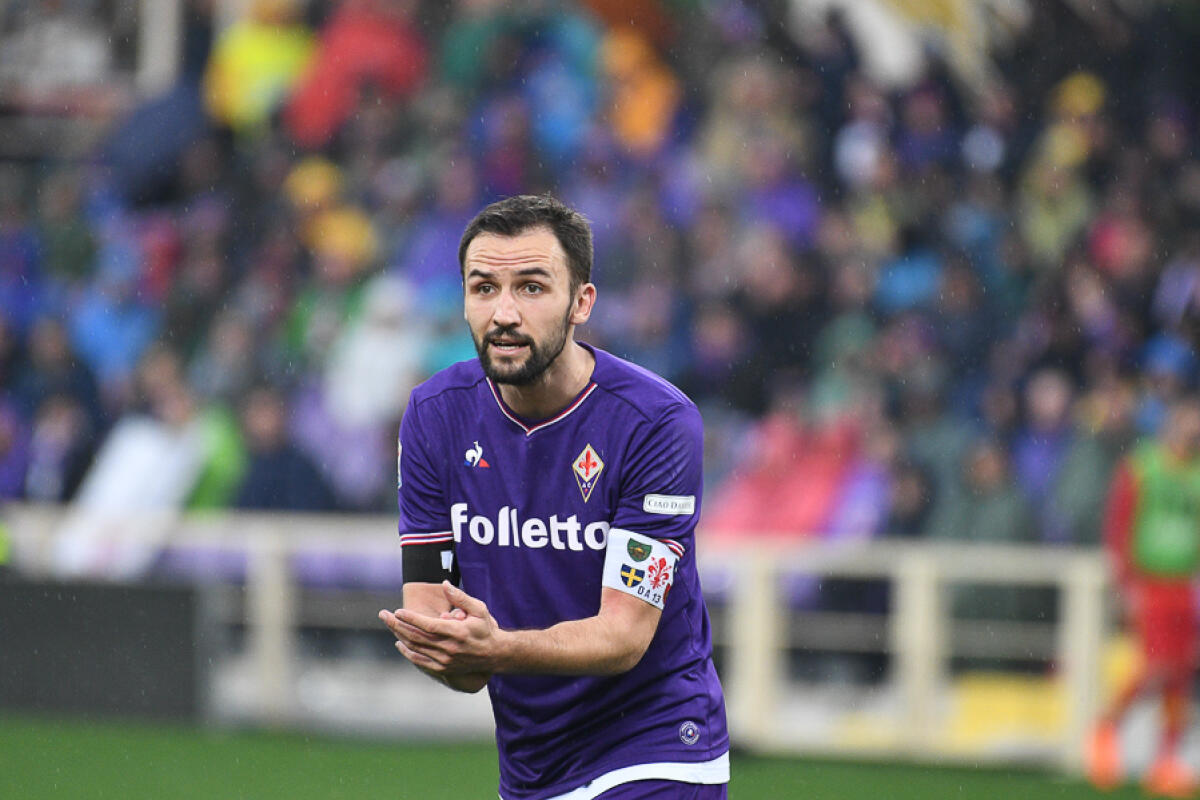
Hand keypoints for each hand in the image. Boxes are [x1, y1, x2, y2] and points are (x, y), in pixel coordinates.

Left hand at [380, 581, 505, 675]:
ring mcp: (445, 660)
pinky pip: (420, 661)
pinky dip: (408, 653)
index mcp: (456, 632)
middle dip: (397, 624)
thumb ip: (460, 597)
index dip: (411, 618)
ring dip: (399, 636)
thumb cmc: (486, 629)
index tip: (397, 611)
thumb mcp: (479, 608)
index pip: (428, 625)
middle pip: (416, 636)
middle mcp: (449, 648)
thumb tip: (444, 584)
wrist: (495, 655)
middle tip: (383, 614)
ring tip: (389, 624)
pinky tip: (399, 643)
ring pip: (416, 648)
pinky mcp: (443, 668)